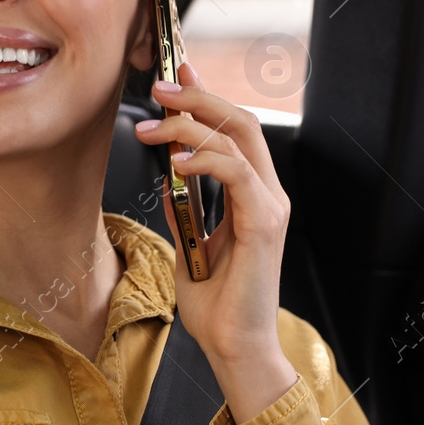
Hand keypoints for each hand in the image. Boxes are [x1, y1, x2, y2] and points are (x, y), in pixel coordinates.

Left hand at [133, 60, 298, 421]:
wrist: (233, 348)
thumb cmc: (216, 307)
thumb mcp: (190, 247)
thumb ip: (185, 210)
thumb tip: (169, 178)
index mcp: (253, 196)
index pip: (234, 131)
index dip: (205, 98)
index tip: (174, 76)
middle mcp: (267, 194)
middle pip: (240, 121)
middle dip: (198, 96)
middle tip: (159, 85)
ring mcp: (270, 206)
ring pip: (239, 137)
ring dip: (191, 123)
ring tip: (153, 124)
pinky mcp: (265, 224)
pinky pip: (238, 174)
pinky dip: (206, 159)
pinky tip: (177, 160)